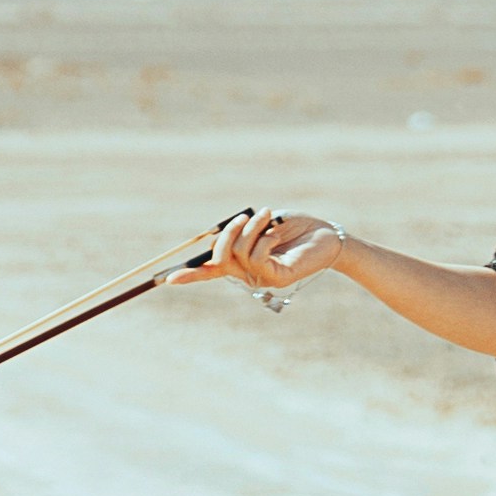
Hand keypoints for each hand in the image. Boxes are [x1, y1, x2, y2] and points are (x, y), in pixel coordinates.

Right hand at [174, 206, 342, 294]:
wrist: (328, 234)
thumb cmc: (296, 227)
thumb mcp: (263, 224)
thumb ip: (241, 233)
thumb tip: (218, 237)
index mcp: (243, 262)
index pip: (211, 271)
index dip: (190, 274)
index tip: (167, 280)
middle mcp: (249, 274)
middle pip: (219, 258)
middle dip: (227, 234)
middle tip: (246, 216)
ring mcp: (262, 278)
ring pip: (238, 252)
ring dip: (251, 227)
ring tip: (268, 216)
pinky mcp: (277, 277)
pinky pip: (257, 256)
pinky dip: (264, 237)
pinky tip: (278, 232)